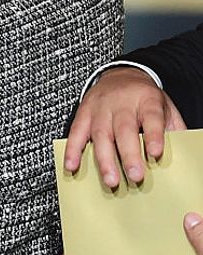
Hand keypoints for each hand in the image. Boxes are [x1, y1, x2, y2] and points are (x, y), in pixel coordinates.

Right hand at [64, 66, 185, 187]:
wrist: (120, 74)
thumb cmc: (144, 98)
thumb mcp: (165, 107)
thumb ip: (172, 128)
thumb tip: (182, 152)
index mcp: (146, 99)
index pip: (151, 117)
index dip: (153, 135)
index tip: (155, 153)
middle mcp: (122, 103)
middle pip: (124, 129)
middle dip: (129, 154)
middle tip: (135, 176)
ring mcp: (100, 108)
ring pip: (100, 134)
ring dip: (104, 159)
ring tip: (111, 180)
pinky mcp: (84, 113)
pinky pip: (76, 132)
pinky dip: (73, 150)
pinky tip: (72, 165)